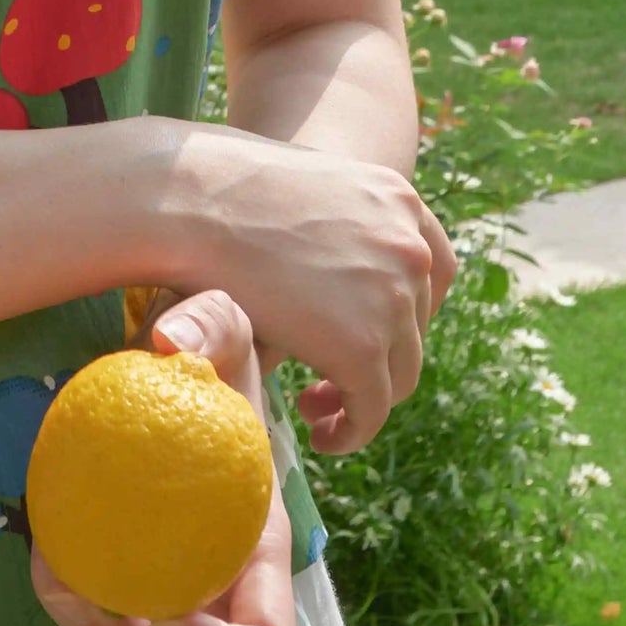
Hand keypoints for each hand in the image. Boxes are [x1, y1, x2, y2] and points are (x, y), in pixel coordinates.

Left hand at [30, 290, 294, 625]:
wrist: (176, 363)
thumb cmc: (211, 353)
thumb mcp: (223, 321)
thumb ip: (211, 320)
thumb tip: (171, 346)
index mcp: (257, 557)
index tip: (173, 610)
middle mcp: (215, 588)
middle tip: (110, 613)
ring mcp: (163, 585)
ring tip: (59, 573)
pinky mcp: (115, 568)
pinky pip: (89, 606)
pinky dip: (63, 591)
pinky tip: (43, 546)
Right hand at [159, 120, 457, 453]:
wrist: (187, 199)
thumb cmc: (223, 192)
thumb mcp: (307, 192)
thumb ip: (339, 225)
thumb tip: (340, 263)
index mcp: (399, 199)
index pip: (437, 269)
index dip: (409, 312)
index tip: (375, 335)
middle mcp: (409, 246)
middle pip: (415, 327)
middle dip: (378, 356)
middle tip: (328, 378)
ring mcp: (392, 296)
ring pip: (399, 374)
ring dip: (364, 397)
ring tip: (317, 407)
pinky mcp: (361, 347)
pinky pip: (372, 409)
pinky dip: (351, 430)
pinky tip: (320, 434)